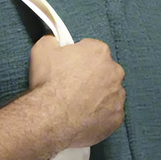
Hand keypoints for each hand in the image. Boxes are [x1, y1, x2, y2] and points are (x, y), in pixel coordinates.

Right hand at [27, 35, 125, 150]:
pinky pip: (111, 114)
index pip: (93, 50)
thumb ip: (53, 41)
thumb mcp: (42, 50)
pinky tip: (86, 118)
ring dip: (100, 97)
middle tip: (75, 88)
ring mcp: (118, 96)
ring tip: (79, 106)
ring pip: (111, 94)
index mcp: (99, 51)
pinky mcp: (117, 117)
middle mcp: (115, 72)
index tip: (70, 69)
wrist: (50, 118)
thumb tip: (55, 41)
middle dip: (94, 78)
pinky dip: (102, 116)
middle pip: (106, 72)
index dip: (80, 59)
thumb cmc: (48, 83)